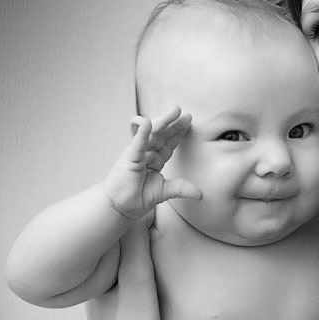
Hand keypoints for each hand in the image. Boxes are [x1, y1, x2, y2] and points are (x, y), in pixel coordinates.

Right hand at [103, 106, 202, 220]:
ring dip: (163, 121)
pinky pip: (137, 143)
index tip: (189, 122)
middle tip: (186, 114)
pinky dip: (141, 132)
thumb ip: (181, 188)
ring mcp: (137, 153)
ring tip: (175, 111)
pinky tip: (147, 122)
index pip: (169, 143)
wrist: (118, 208)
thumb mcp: (164, 192)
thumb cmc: (136, 198)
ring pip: (152, 134)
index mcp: (155, 159)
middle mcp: (146, 153)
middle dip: (175, 123)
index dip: (179, 132)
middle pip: (163, 135)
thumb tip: (201, 194)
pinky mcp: (129, 157)